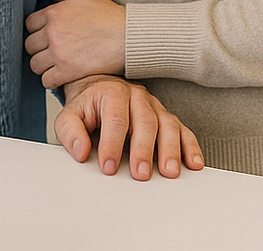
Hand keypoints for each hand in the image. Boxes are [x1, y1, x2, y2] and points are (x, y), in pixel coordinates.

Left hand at [25, 0, 124, 87]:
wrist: (129, 37)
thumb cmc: (111, 15)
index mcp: (54, 13)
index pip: (29, 24)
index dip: (37, 30)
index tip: (48, 36)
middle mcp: (52, 32)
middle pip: (29, 46)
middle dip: (39, 49)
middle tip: (52, 51)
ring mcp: (59, 53)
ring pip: (35, 65)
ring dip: (44, 66)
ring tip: (56, 64)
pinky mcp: (68, 71)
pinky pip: (46, 80)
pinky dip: (52, 80)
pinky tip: (62, 76)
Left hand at [56, 75, 203, 180]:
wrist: (101, 89)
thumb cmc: (87, 107)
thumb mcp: (69, 116)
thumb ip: (71, 132)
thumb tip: (81, 152)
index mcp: (112, 93)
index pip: (115, 119)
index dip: (112, 144)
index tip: (108, 167)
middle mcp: (137, 97)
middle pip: (145, 122)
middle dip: (144, 150)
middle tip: (141, 174)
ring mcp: (155, 107)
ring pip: (167, 125)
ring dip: (170, 150)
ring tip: (169, 172)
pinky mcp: (166, 118)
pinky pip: (182, 130)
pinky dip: (190, 146)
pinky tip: (193, 163)